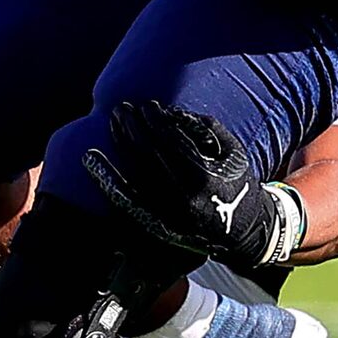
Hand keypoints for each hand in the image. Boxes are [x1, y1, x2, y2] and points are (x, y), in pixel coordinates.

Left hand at [82, 100, 305, 272]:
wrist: (243, 231)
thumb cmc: (239, 184)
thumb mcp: (234, 153)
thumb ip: (208, 128)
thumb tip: (172, 112)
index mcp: (203, 177)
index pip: (170, 141)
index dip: (156, 120)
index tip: (148, 105)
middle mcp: (180, 196)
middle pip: (146, 155)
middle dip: (132, 127)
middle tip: (121, 108)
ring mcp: (165, 212)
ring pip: (133, 173)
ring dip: (120, 144)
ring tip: (113, 123)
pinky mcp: (156, 221)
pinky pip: (126, 196)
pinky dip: (109, 176)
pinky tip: (94, 160)